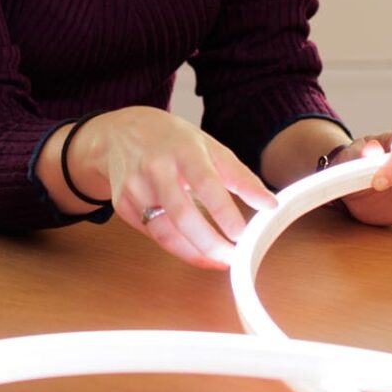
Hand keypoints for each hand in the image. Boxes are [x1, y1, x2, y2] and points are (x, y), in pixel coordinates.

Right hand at [66, 107, 276, 268]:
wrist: (120, 132)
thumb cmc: (173, 140)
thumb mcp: (209, 147)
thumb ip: (240, 177)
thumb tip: (270, 205)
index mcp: (183, 149)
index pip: (205, 183)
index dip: (223, 212)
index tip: (241, 235)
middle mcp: (155, 167)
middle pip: (182, 215)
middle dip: (209, 243)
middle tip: (232, 258)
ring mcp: (134, 187)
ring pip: (165, 232)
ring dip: (194, 252)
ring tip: (218, 260)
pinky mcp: (123, 204)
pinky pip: (153, 234)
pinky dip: (176, 245)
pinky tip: (193, 247)